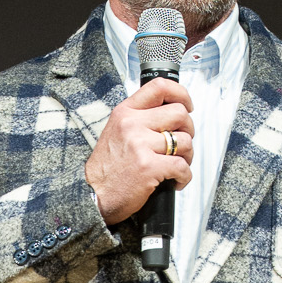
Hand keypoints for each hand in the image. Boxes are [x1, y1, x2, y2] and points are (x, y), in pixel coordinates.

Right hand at [84, 77, 193, 225]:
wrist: (94, 195)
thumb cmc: (108, 168)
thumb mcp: (117, 131)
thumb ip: (140, 118)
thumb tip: (171, 113)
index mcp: (125, 112)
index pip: (159, 87)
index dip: (181, 94)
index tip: (187, 106)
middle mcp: (132, 124)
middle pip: (180, 113)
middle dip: (188, 130)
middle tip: (181, 144)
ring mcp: (140, 145)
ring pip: (185, 141)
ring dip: (187, 156)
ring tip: (177, 165)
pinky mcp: (149, 167)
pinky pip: (182, 166)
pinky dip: (185, 177)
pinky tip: (176, 181)